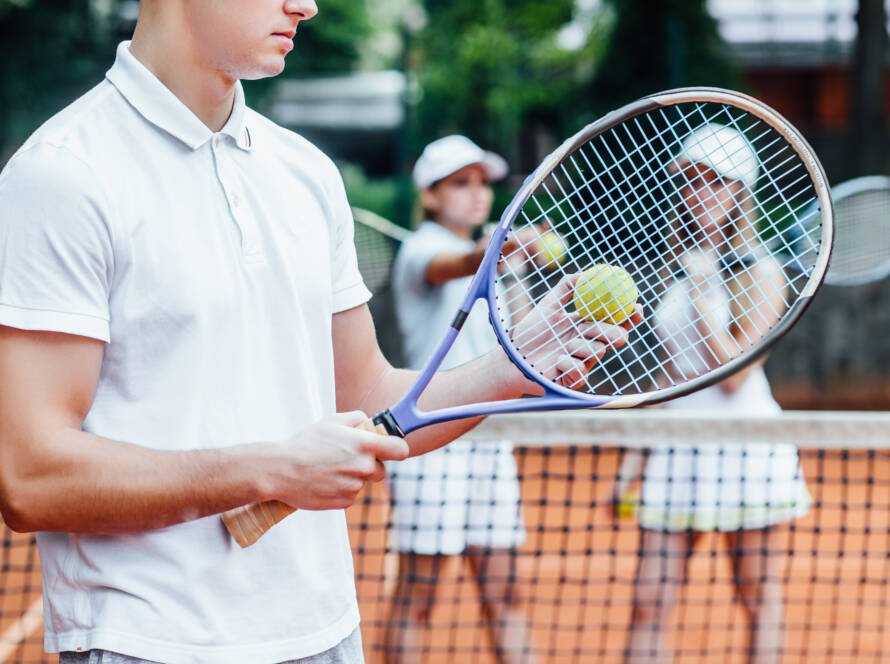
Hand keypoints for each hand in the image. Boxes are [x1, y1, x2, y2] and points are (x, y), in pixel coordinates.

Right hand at [269, 412, 408, 510]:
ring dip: (351, 477)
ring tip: (328, 469)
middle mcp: (364, 467)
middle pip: (381, 470)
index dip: (397, 449)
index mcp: (365, 445)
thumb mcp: (332, 421)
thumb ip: (356, 419)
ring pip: (362, 483)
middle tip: (347, 459)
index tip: (390, 449)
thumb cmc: (306, 443)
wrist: (282, 470)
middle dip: (369, 465)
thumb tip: (368, 423)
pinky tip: (324, 481)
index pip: (400, 450)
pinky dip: (340, 490)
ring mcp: (355, 487)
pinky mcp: (344, 502)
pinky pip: (350, 496)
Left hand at [509, 275, 641, 390]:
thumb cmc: (530, 333)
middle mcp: (590, 345)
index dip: (630, 315)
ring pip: (598, 352)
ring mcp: (584, 363)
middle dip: (613, 332)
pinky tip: (556, 361)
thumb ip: (566, 288)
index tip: (636, 306)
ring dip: (580, 345)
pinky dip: (567, 362)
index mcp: (588, 326)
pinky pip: (581, 370)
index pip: (617, 321)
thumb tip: (584, 273)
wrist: (511, 357)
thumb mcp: (548, 305)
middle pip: (617, 338)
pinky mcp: (575, 381)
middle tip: (604, 328)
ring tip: (562, 344)